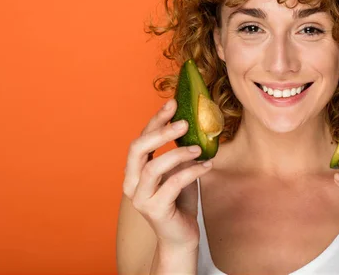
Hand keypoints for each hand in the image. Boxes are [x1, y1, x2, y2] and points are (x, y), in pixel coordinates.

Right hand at [122, 99, 213, 250]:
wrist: (181, 235)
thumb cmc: (179, 201)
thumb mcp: (177, 170)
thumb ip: (177, 152)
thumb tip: (192, 122)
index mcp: (134, 170)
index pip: (141, 138)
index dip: (156, 119)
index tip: (173, 103)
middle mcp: (131, 183)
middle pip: (138, 148)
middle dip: (160, 131)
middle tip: (184, 123)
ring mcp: (140, 198)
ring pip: (154, 166)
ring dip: (178, 153)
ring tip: (199, 149)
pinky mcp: (155, 210)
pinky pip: (173, 183)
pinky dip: (192, 171)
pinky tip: (207, 166)